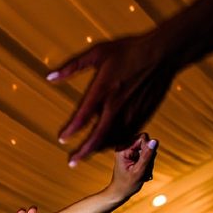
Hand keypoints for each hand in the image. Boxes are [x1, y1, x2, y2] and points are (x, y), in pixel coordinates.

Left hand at [48, 33, 175, 164]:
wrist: (163, 52)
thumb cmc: (129, 50)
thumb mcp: (97, 53)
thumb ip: (72, 66)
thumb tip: (49, 76)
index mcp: (103, 90)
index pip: (82, 117)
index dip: (70, 131)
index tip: (62, 139)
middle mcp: (117, 104)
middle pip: (97, 136)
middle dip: (83, 152)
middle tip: (71, 162)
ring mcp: (132, 111)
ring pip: (113, 139)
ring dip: (98, 149)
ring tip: (86, 154)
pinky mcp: (144, 114)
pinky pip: (127, 134)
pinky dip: (115, 142)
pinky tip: (108, 144)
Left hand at [107, 133, 157, 201]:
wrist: (119, 193)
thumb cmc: (126, 184)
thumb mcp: (138, 171)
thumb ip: (147, 155)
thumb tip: (154, 141)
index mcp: (123, 149)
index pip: (143, 138)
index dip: (148, 148)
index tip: (144, 162)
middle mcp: (125, 147)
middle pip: (147, 143)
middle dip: (149, 157)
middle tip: (144, 169)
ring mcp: (129, 152)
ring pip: (148, 151)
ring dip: (149, 163)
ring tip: (143, 173)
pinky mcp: (133, 156)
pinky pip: (146, 156)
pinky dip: (147, 165)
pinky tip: (143, 173)